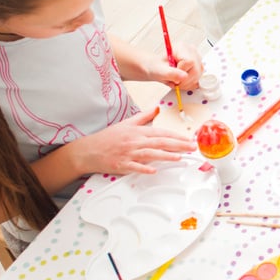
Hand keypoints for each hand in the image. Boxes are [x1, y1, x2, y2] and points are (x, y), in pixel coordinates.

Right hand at [71, 109, 195, 176]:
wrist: (87, 150)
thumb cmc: (107, 138)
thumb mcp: (126, 123)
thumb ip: (143, 117)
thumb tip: (156, 109)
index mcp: (137, 132)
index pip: (161, 133)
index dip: (176, 136)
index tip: (188, 139)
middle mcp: (134, 141)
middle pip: (160, 142)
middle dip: (178, 145)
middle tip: (191, 147)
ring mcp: (128, 153)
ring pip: (150, 154)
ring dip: (166, 156)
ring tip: (179, 157)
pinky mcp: (121, 164)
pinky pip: (134, 166)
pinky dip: (144, 168)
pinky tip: (153, 170)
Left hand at [144, 43, 201, 90]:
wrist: (156, 68)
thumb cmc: (155, 66)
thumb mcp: (159, 70)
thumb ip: (171, 73)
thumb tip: (184, 76)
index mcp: (182, 48)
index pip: (190, 62)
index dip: (181, 72)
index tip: (173, 76)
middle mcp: (192, 52)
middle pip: (196, 70)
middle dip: (184, 81)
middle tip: (173, 82)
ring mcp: (197, 60)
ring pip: (198, 76)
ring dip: (186, 84)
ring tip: (175, 81)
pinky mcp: (198, 68)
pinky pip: (197, 79)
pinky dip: (189, 84)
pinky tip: (181, 81)